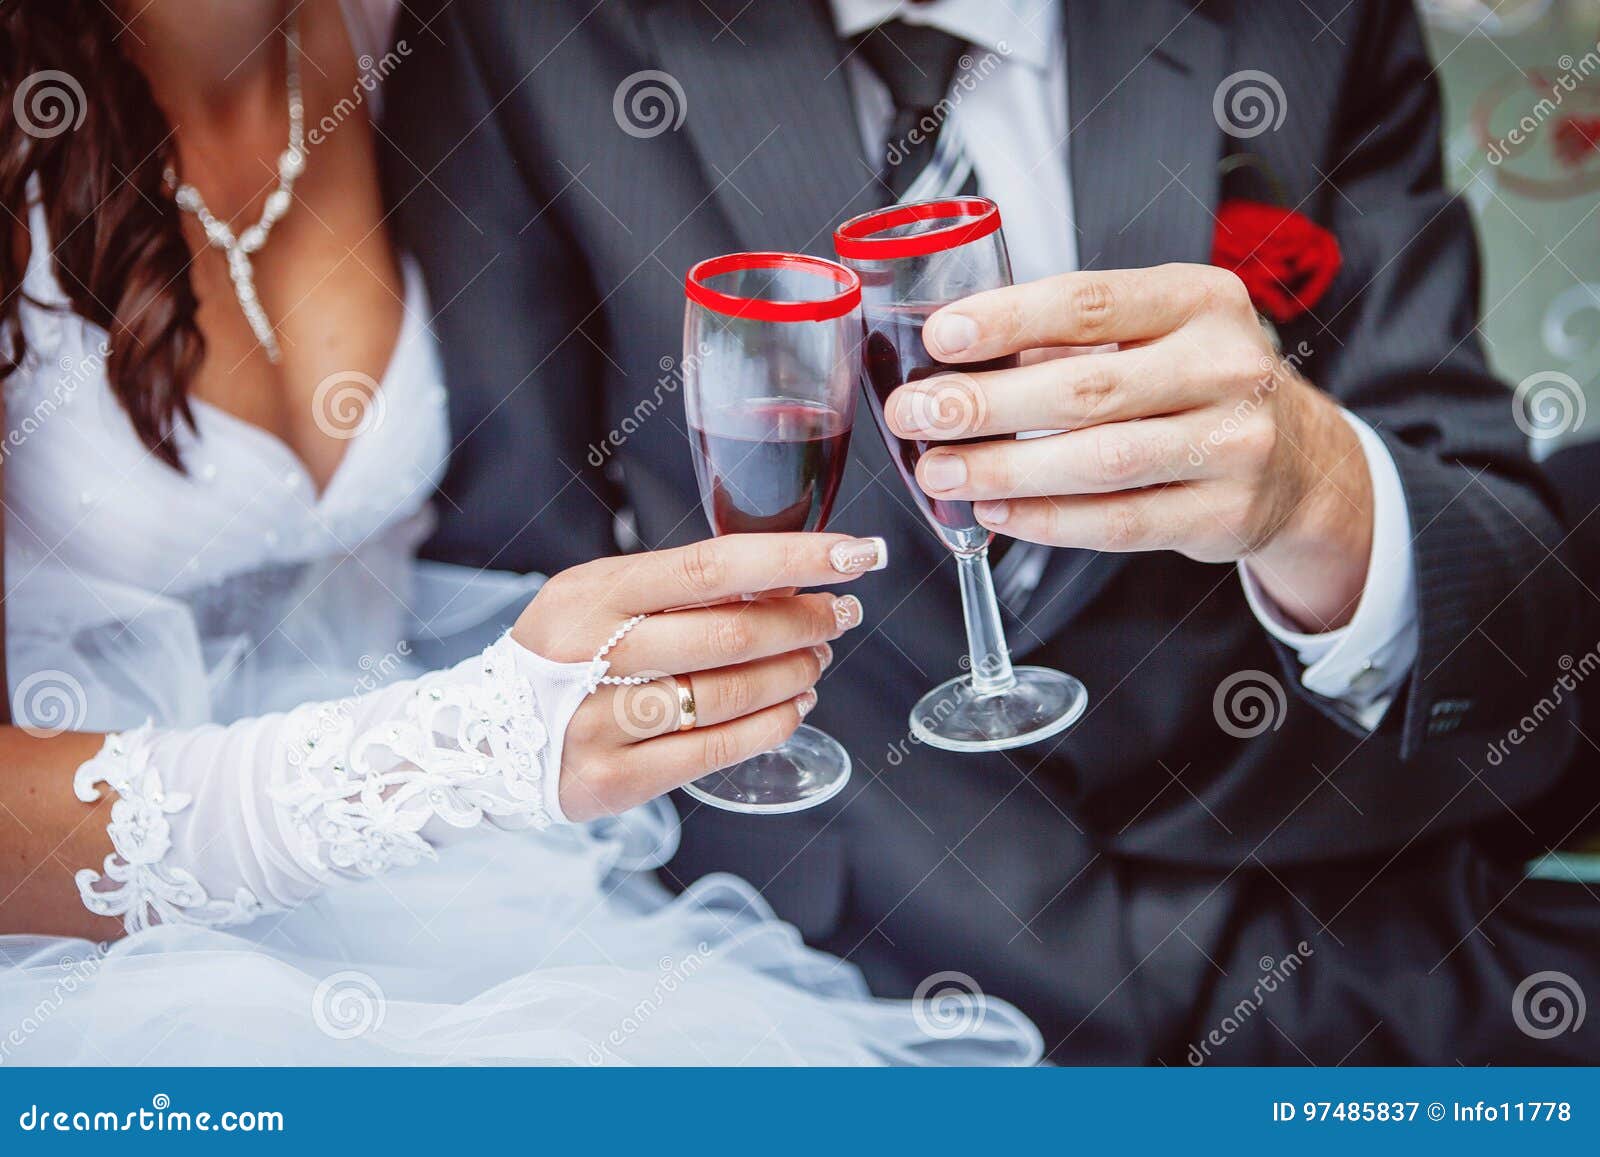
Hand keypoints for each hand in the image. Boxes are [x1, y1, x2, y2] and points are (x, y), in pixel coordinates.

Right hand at [514, 533, 883, 820]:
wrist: (479, 738)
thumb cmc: (563, 656)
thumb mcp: (599, 598)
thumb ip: (678, 588)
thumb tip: (784, 577)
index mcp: (595, 593)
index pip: (711, 565)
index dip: (793, 558)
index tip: (854, 553)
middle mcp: (593, 654)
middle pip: (730, 634)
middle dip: (805, 621)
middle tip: (840, 614)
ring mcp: (600, 721)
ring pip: (728, 694)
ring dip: (794, 673)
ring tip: (817, 660)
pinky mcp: (613, 779)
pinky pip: (714, 749)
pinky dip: (770, 725)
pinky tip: (793, 708)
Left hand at [888, 264, 1372, 631]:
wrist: (1300, 459)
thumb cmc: (1200, 383)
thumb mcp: (1157, 334)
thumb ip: (1069, 341)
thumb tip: (955, 361)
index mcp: (1200, 299)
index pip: (1090, 303)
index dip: (1009, 320)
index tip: (942, 337)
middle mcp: (1226, 365)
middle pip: (1086, 387)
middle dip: (985, 404)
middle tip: (918, 414)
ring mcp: (1233, 443)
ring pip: (1100, 461)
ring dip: (1006, 468)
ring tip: (942, 470)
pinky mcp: (1224, 513)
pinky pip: (1119, 522)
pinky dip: (1048, 520)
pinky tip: (997, 509)